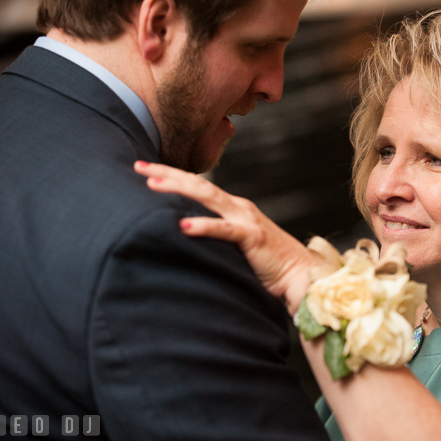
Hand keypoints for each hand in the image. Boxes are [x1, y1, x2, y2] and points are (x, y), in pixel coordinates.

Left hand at [134, 161, 315, 314]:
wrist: (301, 275)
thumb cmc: (268, 266)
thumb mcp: (236, 246)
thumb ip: (216, 238)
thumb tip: (184, 240)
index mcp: (234, 208)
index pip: (198, 187)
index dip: (172, 177)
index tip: (145, 170)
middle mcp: (238, 208)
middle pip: (198, 185)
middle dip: (167, 173)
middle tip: (139, 165)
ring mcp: (246, 219)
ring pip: (208, 198)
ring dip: (178, 189)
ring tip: (152, 184)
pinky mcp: (252, 237)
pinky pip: (224, 230)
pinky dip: (204, 227)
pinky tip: (183, 226)